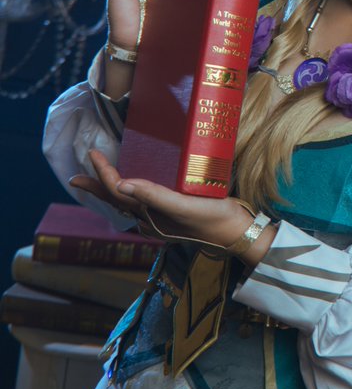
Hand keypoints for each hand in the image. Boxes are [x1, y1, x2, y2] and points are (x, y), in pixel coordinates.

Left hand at [69, 150, 270, 263]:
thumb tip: (121, 185)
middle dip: (96, 187)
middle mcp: (151, 220)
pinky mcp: (174, 217)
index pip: (118, 191)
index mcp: (150, 216)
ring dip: (113, 191)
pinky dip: (134, 194)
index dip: (103, 173)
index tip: (93, 153)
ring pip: (129, 203)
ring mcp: (162, 220)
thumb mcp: (185, 206)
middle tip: (76, 178)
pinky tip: (140, 189)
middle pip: (117, 200)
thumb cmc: (214, 219)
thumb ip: (154, 196)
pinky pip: (145, 204)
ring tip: (102, 181)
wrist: (239, 235)